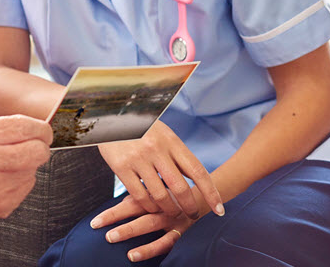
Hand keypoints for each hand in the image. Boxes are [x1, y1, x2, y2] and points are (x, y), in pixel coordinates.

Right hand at [0, 115, 51, 228]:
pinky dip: (18, 180)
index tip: (41, 130)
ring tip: (4, 163)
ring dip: (26, 164)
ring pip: (34, 170)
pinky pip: (26, 187)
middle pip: (39, 151)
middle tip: (32, 145)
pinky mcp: (1, 206)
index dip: (41, 128)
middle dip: (40, 146)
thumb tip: (35, 128)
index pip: (27, 128)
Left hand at [90, 186, 209, 261]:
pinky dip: (149, 249)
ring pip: (148, 224)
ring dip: (129, 230)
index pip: (129, 200)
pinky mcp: (182, 232)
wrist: (208, 199)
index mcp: (153, 194)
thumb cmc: (174, 198)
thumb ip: (138, 198)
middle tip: (98, 226)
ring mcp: (172, 218)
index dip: (112, 212)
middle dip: (116, 217)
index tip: (94, 222)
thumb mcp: (157, 193)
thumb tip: (118, 202)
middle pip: (136, 209)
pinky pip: (165, 242)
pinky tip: (134, 256)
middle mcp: (161, 204)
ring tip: (111, 237)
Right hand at [97, 120, 223, 218]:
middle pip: (180, 188)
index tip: (219, 209)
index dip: (211, 193)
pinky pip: (138, 195)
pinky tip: (151, 207)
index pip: (197, 172)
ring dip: (168, 209)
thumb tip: (195, 180)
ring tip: (171, 212)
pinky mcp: (120, 166)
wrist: (109, 115)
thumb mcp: (163, 134)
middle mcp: (156, 149)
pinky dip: (148, 206)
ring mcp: (138, 158)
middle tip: (192, 215)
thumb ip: (176, 155)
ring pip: (159, 196)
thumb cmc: (141, 128)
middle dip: (189, 207)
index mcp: (171, 141)